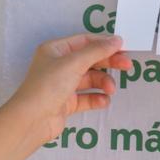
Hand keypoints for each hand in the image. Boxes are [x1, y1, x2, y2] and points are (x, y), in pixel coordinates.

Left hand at [6, 33, 132, 145]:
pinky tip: (103, 101)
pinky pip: (86, 97)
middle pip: (89, 60)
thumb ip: (97, 51)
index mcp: (56, 50)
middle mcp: (58, 65)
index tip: (123, 48)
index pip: (85, 41)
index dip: (104, 43)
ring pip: (90, 79)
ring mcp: (62, 85)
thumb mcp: (74, 63)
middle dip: (108, 63)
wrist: (32, 119)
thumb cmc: (48, 86)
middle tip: (127, 66)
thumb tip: (116, 40)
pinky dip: (96, 98)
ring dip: (103, 82)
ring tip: (110, 90)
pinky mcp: (66, 103)